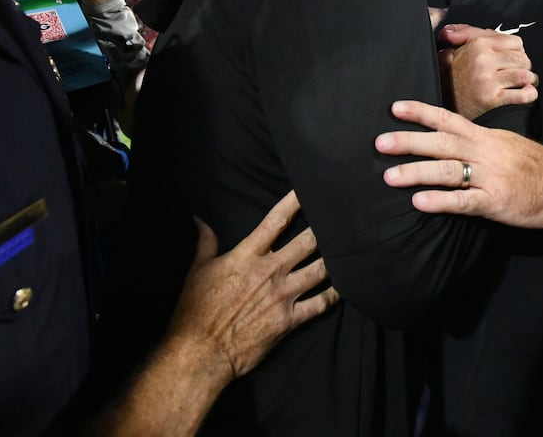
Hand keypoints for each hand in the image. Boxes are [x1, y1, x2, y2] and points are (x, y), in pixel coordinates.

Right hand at [164, 190, 337, 380]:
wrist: (202, 350)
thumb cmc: (195, 310)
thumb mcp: (197, 271)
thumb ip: (205, 243)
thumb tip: (199, 219)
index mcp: (247, 255)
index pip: (275, 221)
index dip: (294, 202)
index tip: (307, 191)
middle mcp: (270, 271)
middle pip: (306, 242)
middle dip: (323, 230)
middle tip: (338, 221)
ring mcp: (283, 295)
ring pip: (319, 270)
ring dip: (333, 260)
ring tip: (347, 250)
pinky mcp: (289, 319)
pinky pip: (320, 304)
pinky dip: (334, 296)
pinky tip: (343, 289)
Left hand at [378, 99, 542, 228]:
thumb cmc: (537, 167)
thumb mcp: (508, 145)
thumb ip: (480, 144)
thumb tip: (450, 142)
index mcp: (488, 137)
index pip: (449, 120)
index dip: (422, 113)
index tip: (394, 108)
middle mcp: (486, 152)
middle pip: (442, 143)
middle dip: (409, 141)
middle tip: (379, 142)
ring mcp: (491, 177)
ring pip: (449, 170)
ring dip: (417, 172)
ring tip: (389, 176)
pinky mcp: (496, 202)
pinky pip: (465, 201)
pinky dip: (441, 201)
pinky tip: (420, 203)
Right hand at [439, 24, 537, 119]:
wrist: (438, 101)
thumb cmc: (451, 75)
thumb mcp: (458, 48)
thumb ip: (473, 34)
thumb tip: (490, 30)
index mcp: (478, 45)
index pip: (515, 42)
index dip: (518, 51)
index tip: (513, 59)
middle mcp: (483, 60)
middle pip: (522, 59)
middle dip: (524, 67)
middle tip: (518, 73)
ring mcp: (487, 80)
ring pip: (524, 75)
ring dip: (529, 81)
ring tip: (524, 84)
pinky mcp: (491, 99)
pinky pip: (522, 94)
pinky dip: (529, 94)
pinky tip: (526, 94)